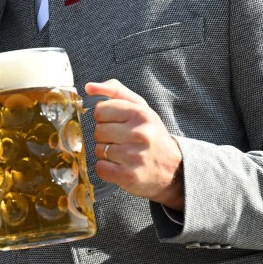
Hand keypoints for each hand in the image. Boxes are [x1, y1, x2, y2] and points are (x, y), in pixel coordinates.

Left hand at [85, 79, 184, 209]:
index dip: (105, 118)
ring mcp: (134, 156)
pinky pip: (100, 168)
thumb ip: (115, 91)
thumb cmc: (151, 134)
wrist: (173, 169)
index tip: (117, 123)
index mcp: (140, 114)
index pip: (100, 110)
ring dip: (106, 153)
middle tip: (122, 140)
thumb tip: (89, 87)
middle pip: (98, 130)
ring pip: (98, 150)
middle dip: (106, 136)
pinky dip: (106, 168)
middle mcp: (139, 134)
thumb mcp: (140, 107)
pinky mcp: (129, 176)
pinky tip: (120, 166)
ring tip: (123, 154)